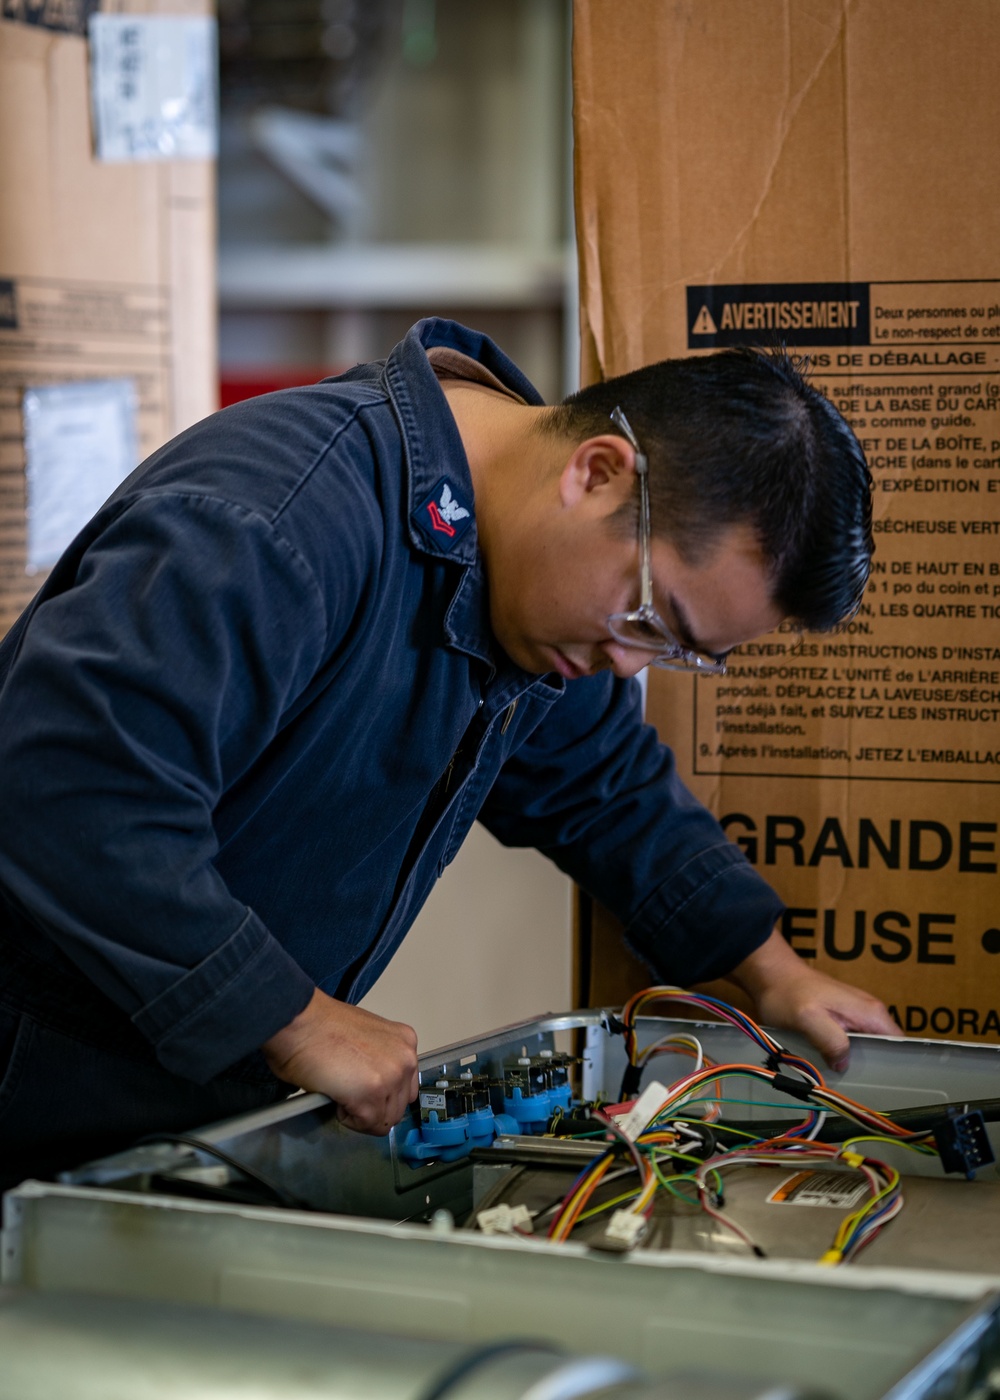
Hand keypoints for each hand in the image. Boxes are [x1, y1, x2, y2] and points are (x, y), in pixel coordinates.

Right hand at [262, 989, 418, 1133]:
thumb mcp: (365, 1037)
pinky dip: (348, 1119)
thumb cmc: (319, 1025)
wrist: (299, 1022)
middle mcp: (404, 1059)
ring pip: (384, 1120)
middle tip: (349, 1095)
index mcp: (404, 1042)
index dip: (383, 1094)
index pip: (405, 1086)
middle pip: (398, 1106)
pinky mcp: (371, 1097)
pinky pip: (366, 1125)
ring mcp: (390, 1079)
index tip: (366, 1091)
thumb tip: (374, 1084)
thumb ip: (379, 1060)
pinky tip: (335, 1098)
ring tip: (340, 1094)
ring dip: (361, 1115)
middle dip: (373, 1107)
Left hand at [727, 928, 901, 1071]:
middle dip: (875, 1066)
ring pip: (869, 1047)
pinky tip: (833, 1065)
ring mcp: (857, 1014)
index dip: (896, 1064)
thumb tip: (844, 1063)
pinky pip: (853, 1042)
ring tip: (844, 1078)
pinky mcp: (843, 1018)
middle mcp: (870, 1012)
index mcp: (871, 1012)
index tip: (884, 1082)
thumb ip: (831, 1040)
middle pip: (886, 1049)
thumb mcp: (808, 1019)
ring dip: (857, 1061)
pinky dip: (845, 1054)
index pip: (900, 1044)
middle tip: (857, 1083)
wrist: (773, 975)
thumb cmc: (788, 994)